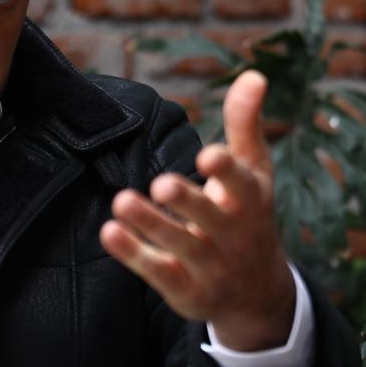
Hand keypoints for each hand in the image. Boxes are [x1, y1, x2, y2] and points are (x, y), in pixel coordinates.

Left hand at [100, 70, 295, 350]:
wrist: (256, 293)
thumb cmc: (248, 214)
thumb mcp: (253, 170)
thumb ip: (245, 123)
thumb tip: (253, 73)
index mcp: (250, 201)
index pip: (242, 184)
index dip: (225, 172)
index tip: (208, 155)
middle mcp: (233, 235)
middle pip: (210, 218)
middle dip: (188, 202)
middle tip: (161, 183)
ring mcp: (210, 266)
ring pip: (180, 246)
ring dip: (151, 225)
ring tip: (121, 201)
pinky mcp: (186, 290)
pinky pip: (158, 273)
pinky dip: (134, 254)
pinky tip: (109, 232)